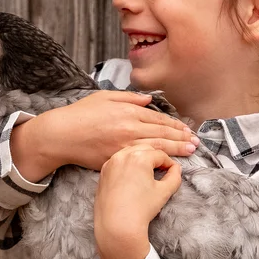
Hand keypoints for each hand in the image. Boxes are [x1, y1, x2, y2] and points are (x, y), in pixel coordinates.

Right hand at [11, 90, 195, 179]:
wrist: (62, 135)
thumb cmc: (81, 114)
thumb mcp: (104, 97)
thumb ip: (129, 97)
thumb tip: (148, 101)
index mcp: (128, 112)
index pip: (159, 119)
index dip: (176, 125)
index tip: (187, 129)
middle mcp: (129, 129)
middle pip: (162, 133)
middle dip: (182, 138)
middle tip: (196, 142)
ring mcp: (124, 146)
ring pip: (157, 147)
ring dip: (176, 149)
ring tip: (190, 151)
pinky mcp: (117, 159)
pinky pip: (142, 160)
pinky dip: (158, 160)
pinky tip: (168, 162)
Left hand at [95, 142, 182, 258]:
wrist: (117, 225)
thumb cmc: (141, 209)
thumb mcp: (164, 192)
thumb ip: (174, 177)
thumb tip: (176, 169)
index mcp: (139, 157)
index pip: (160, 154)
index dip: (169, 163)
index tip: (173, 171)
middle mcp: (123, 156)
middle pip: (144, 149)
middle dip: (155, 157)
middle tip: (162, 170)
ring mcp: (110, 163)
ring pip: (129, 153)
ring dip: (140, 158)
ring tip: (147, 173)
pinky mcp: (103, 173)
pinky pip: (118, 162)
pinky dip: (127, 164)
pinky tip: (132, 177)